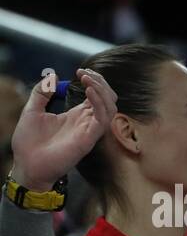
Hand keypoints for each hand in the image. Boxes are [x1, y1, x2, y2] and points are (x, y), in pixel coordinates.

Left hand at [9, 69, 116, 190]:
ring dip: (102, 90)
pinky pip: (102, 119)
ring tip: (87, 79)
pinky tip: (89, 92)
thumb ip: (41, 93)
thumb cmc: (28, 142)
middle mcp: (86, 122)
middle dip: (101, 83)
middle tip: (85, 73)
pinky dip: (99, 103)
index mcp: (76, 115)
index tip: (80, 71)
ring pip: (110, 108)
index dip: (93, 81)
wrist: (26, 164)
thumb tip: (52, 76)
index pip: (96, 96)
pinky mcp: (89, 139)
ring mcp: (89, 130)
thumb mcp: (31, 110)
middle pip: (108, 100)